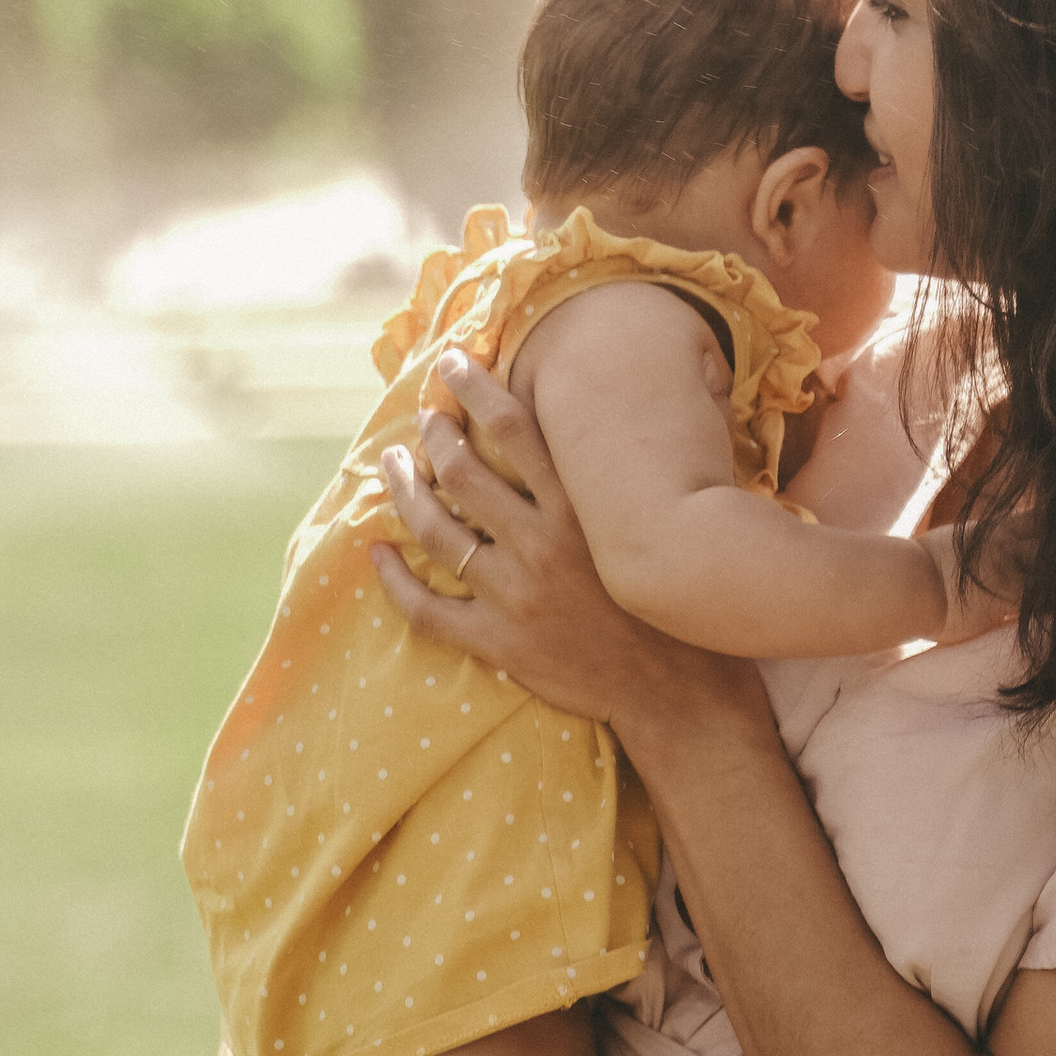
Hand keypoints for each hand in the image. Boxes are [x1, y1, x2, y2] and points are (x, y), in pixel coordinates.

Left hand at [371, 352, 690, 731]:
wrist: (678, 691)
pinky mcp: (499, 642)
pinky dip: (394, 581)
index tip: (454, 364)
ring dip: (405, 493)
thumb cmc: (673, 604)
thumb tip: (661, 393)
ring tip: (391, 468)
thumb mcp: (655, 525)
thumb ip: (629, 472)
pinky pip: (427, 609)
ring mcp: (516, 595)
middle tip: (423, 419)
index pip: (516, 428)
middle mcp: (543, 545)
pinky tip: (378, 555)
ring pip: (437, 532)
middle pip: (464, 473)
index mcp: (581, 509)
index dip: (476, 389)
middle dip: (434, 436)